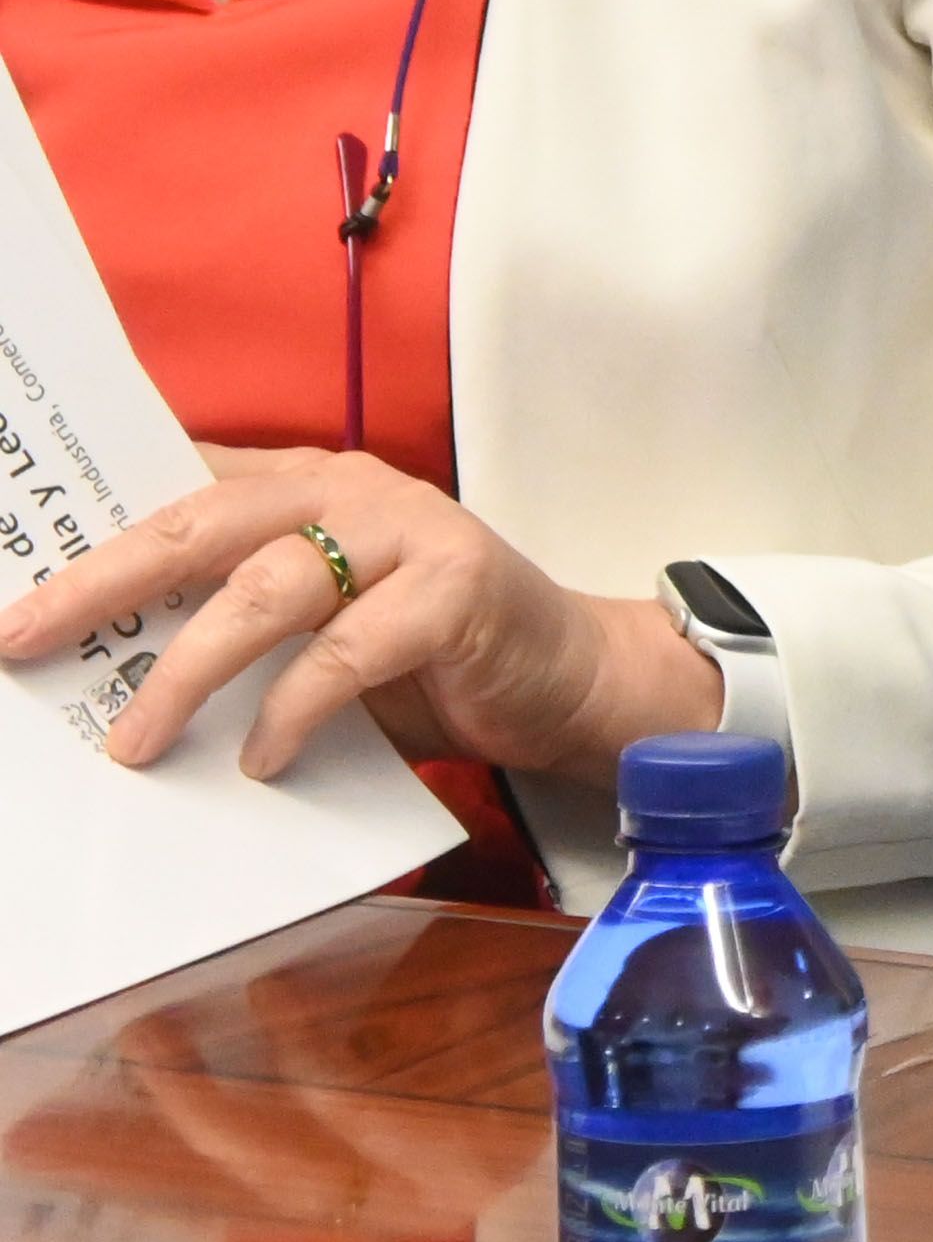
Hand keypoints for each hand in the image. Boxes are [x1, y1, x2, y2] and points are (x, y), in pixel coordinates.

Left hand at [0, 447, 714, 787]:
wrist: (569, 676)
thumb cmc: (431, 656)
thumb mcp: (316, 626)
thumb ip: (235, 616)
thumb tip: (102, 660)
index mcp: (304, 483)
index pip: (178, 489)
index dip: (94, 529)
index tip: (19, 585)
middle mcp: (350, 490)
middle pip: (200, 524)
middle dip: (101, 585)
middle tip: (27, 639)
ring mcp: (409, 533)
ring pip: (266, 589)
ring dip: (187, 672)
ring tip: (137, 740)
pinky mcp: (457, 590)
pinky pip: (349, 650)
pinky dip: (293, 710)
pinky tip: (262, 757)